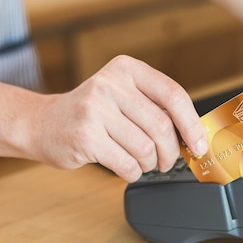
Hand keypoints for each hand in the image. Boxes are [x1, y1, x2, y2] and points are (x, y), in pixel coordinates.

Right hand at [28, 55, 207, 181]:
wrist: (42, 123)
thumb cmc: (92, 113)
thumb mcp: (123, 96)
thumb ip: (155, 108)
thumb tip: (195, 136)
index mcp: (127, 69)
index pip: (173, 95)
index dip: (192, 124)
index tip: (200, 146)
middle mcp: (110, 84)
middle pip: (161, 127)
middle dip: (171, 152)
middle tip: (167, 161)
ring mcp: (94, 109)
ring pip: (146, 148)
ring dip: (150, 163)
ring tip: (142, 161)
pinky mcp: (85, 136)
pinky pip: (127, 164)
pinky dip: (133, 172)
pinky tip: (126, 167)